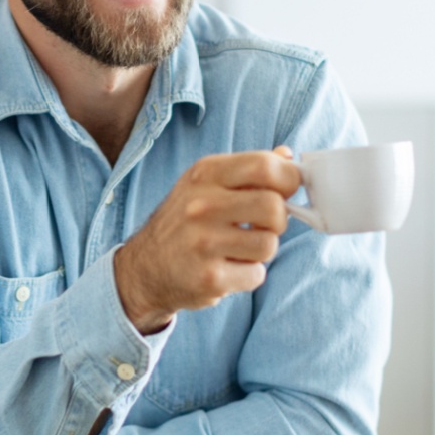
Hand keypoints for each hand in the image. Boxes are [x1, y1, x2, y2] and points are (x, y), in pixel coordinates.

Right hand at [114, 147, 299, 333]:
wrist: (146, 267)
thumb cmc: (186, 221)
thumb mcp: (208, 183)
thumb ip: (249, 169)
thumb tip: (288, 157)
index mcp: (206, 174)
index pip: (265, 165)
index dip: (289, 179)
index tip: (287, 191)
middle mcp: (201, 205)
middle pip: (273, 206)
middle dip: (278, 219)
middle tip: (263, 225)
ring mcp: (203, 243)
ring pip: (269, 244)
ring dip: (262, 249)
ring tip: (240, 247)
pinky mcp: (209, 278)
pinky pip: (256, 274)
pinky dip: (249, 274)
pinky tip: (228, 268)